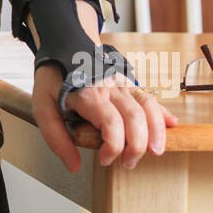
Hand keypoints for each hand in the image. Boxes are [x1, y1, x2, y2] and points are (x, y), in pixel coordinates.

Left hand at [31, 64, 177, 173]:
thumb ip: (55, 137)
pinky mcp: (128, 83)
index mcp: (89, 94)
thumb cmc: (53, 78)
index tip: (104, 159)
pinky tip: (171, 125)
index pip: (111, 123)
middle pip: (135, 118)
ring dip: (156, 132)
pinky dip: (162, 113)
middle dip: (137, 146)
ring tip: (155, 151)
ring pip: (149, 106)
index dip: (113, 147)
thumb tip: (73, 165)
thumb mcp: (42, 106)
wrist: (62, 46)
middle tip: (128, 163)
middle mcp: (110, 87)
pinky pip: (150, 97)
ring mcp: (122, 84)